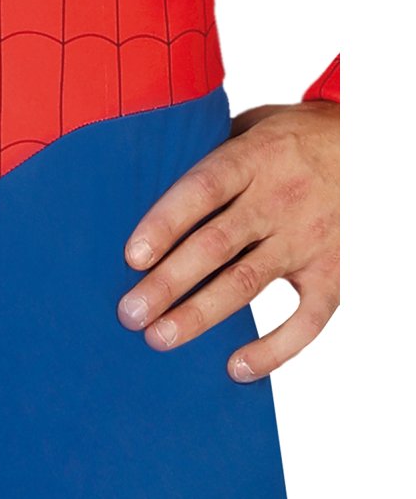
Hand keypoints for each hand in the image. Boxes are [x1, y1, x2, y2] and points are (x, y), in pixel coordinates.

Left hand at [116, 99, 339, 382]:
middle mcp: (279, 198)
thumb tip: (138, 190)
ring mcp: (309, 237)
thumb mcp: (248, 129)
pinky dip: (275, 348)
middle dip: (168, 283)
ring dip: (200, 315)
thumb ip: (206, 158)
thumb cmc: (288, 140)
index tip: (131, 257)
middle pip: (216, 244)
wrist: (368, 144)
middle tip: (130, 313)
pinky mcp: (336, 271)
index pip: (202, 190)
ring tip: (159, 339)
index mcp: (252, 158)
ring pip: (248, 282)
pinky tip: (237, 369)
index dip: (165, 223)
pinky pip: (308, 318)